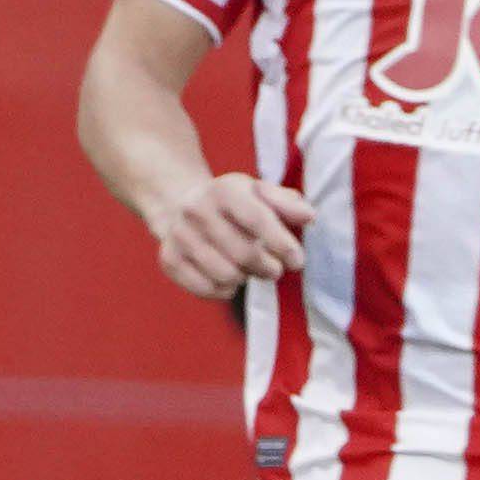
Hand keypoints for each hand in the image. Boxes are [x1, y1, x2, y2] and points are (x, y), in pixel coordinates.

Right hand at [148, 172, 308, 298]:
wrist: (181, 205)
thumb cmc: (234, 203)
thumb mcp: (260, 193)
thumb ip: (288, 203)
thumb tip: (309, 216)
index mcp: (223, 190)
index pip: (258, 219)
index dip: (282, 244)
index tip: (297, 261)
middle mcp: (196, 210)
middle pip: (243, 255)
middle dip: (268, 268)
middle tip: (274, 269)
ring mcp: (179, 236)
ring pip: (226, 275)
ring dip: (245, 278)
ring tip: (247, 269)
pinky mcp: (169, 259)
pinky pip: (206, 289)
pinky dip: (224, 290)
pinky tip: (227, 278)